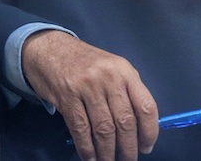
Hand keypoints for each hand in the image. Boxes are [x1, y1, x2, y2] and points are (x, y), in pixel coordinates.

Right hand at [21, 30, 158, 160]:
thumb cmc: (86, 63)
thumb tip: (141, 127)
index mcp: (125, 71)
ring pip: (104, 129)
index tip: (147, 147)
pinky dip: (87, 149)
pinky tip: (91, 157)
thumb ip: (127, 93)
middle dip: (128, 148)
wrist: (51, 50)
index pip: (146, 106)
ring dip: (107, 152)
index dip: (149, 131)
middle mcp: (109, 78)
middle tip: (128, 160)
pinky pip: (81, 129)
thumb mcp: (113, 69)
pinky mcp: (68, 97)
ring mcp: (87, 87)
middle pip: (125, 121)